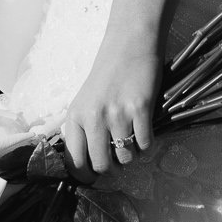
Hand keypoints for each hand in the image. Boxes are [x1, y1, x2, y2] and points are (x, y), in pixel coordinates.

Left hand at [60, 27, 161, 178]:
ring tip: (132, 141)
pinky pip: (145, 145)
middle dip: (112, 169)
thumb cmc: (108, 74)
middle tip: (119, 159)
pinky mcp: (140, 109)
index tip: (95, 177)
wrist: (129, 44)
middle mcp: (93, 118)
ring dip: (132, 156)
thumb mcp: (85, 101)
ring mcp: (117, 114)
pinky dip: (147, 145)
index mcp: (75, 117)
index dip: (86, 176)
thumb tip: (90, 165)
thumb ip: (84, 129)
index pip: (75, 162)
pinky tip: (145, 132)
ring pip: (126, 158)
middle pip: (102, 165)